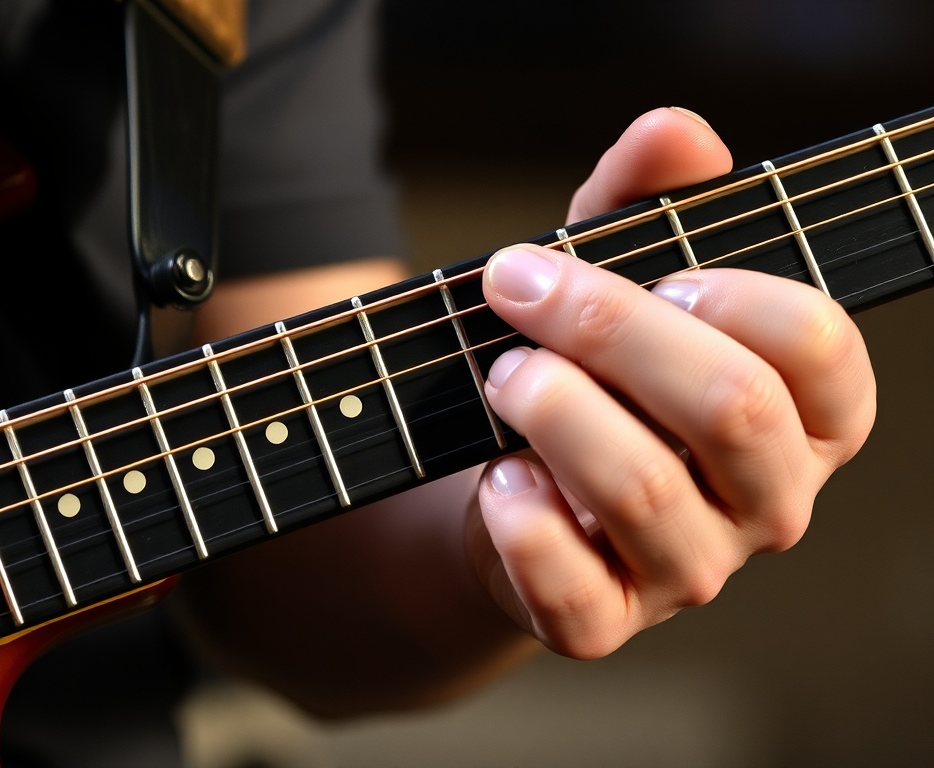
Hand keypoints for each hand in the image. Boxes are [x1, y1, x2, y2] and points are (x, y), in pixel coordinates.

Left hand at [469, 107, 876, 657]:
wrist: (516, 488)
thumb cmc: (589, 377)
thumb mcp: (616, 281)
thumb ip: (644, 205)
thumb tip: (675, 130)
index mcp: (803, 415)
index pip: (815, 345)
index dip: (726, 288)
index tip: (652, 267)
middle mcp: (767, 502)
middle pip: (727, 406)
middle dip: (608, 326)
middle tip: (518, 288)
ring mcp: (691, 571)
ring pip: (641, 487)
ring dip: (549, 407)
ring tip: (502, 375)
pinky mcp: (607, 623)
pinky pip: (571, 586)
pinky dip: (518, 517)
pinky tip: (498, 476)